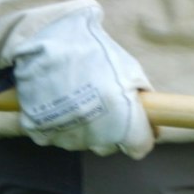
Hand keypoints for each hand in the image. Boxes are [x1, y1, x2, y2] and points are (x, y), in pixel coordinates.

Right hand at [9, 7, 155, 156]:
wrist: (43, 46)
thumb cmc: (90, 52)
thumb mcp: (127, 66)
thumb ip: (141, 93)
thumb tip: (150, 111)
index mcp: (121, 121)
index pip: (140, 147)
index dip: (142, 134)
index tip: (139, 122)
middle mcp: (96, 137)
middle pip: (111, 144)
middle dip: (113, 127)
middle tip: (105, 99)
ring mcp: (67, 138)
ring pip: (84, 140)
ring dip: (86, 125)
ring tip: (79, 94)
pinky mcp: (43, 135)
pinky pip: (59, 135)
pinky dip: (61, 122)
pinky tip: (59, 100)